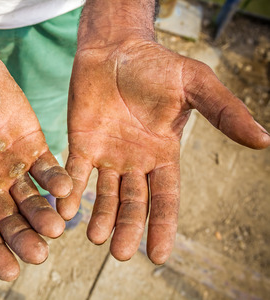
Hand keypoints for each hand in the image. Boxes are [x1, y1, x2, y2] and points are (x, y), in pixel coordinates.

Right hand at [0, 58, 71, 280]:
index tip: (11, 272)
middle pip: (10, 220)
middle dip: (24, 237)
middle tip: (39, 253)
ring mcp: (14, 167)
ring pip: (32, 199)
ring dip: (44, 213)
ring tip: (56, 226)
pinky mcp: (34, 146)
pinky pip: (49, 169)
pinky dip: (57, 181)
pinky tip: (66, 191)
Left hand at [59, 38, 269, 263]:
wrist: (115, 49)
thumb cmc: (156, 65)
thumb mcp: (195, 85)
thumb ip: (224, 112)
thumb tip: (264, 139)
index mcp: (163, 155)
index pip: (166, 198)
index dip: (163, 226)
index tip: (158, 255)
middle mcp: (135, 162)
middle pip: (133, 203)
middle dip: (128, 227)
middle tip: (120, 253)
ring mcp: (107, 155)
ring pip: (104, 194)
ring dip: (100, 216)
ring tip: (94, 237)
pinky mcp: (81, 143)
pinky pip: (75, 171)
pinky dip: (70, 189)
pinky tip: (64, 207)